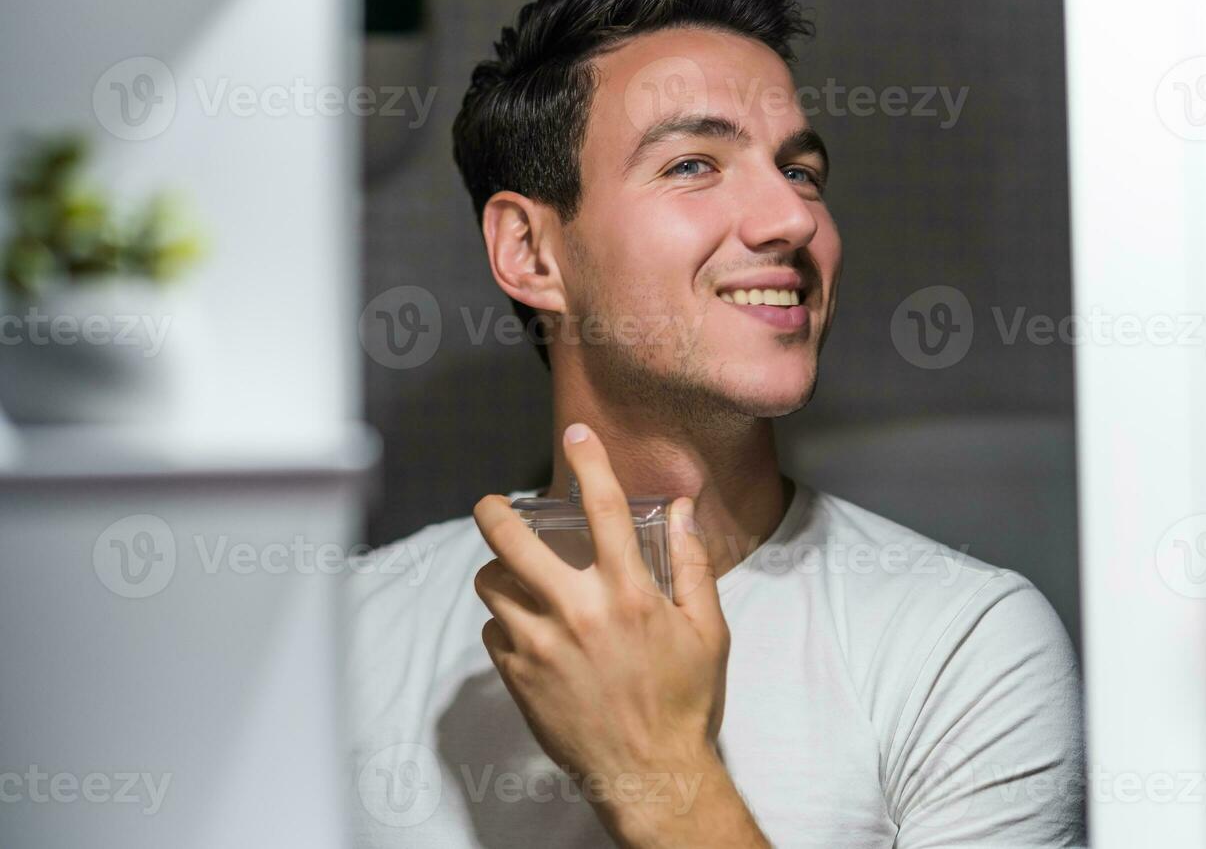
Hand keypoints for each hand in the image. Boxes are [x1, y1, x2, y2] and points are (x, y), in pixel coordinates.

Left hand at [472, 423, 767, 847]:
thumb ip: (690, 564)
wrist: (650, 775)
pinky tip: (530, 631)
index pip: (605, 508)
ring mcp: (541, 646)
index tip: (576, 435)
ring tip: (516, 577)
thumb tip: (682, 509)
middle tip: (492, 504)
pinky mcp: (519, 678)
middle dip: (494, 512)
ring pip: (494, 586)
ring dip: (501, 573)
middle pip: (513, 542)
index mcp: (630, 594)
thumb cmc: (685, 702)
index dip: (589, 462)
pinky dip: (507, 622)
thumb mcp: (708, 630)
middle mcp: (579, 612)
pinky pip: (495, 631)